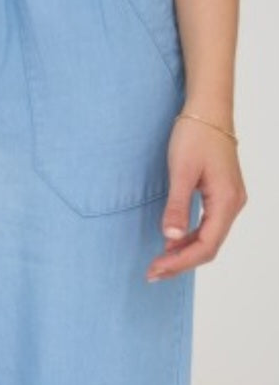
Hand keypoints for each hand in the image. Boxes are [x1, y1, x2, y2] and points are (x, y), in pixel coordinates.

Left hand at [146, 113, 247, 281]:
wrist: (208, 111)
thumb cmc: (195, 135)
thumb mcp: (181, 171)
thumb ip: (177, 206)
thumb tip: (170, 237)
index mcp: (226, 201)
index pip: (206, 245)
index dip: (180, 262)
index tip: (156, 269)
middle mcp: (233, 204)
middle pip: (209, 247)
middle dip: (181, 263)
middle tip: (152, 273)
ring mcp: (229, 200)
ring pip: (209, 238)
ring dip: (184, 253)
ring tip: (159, 263)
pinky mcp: (222, 196)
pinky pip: (208, 226)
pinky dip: (190, 238)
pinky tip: (171, 243)